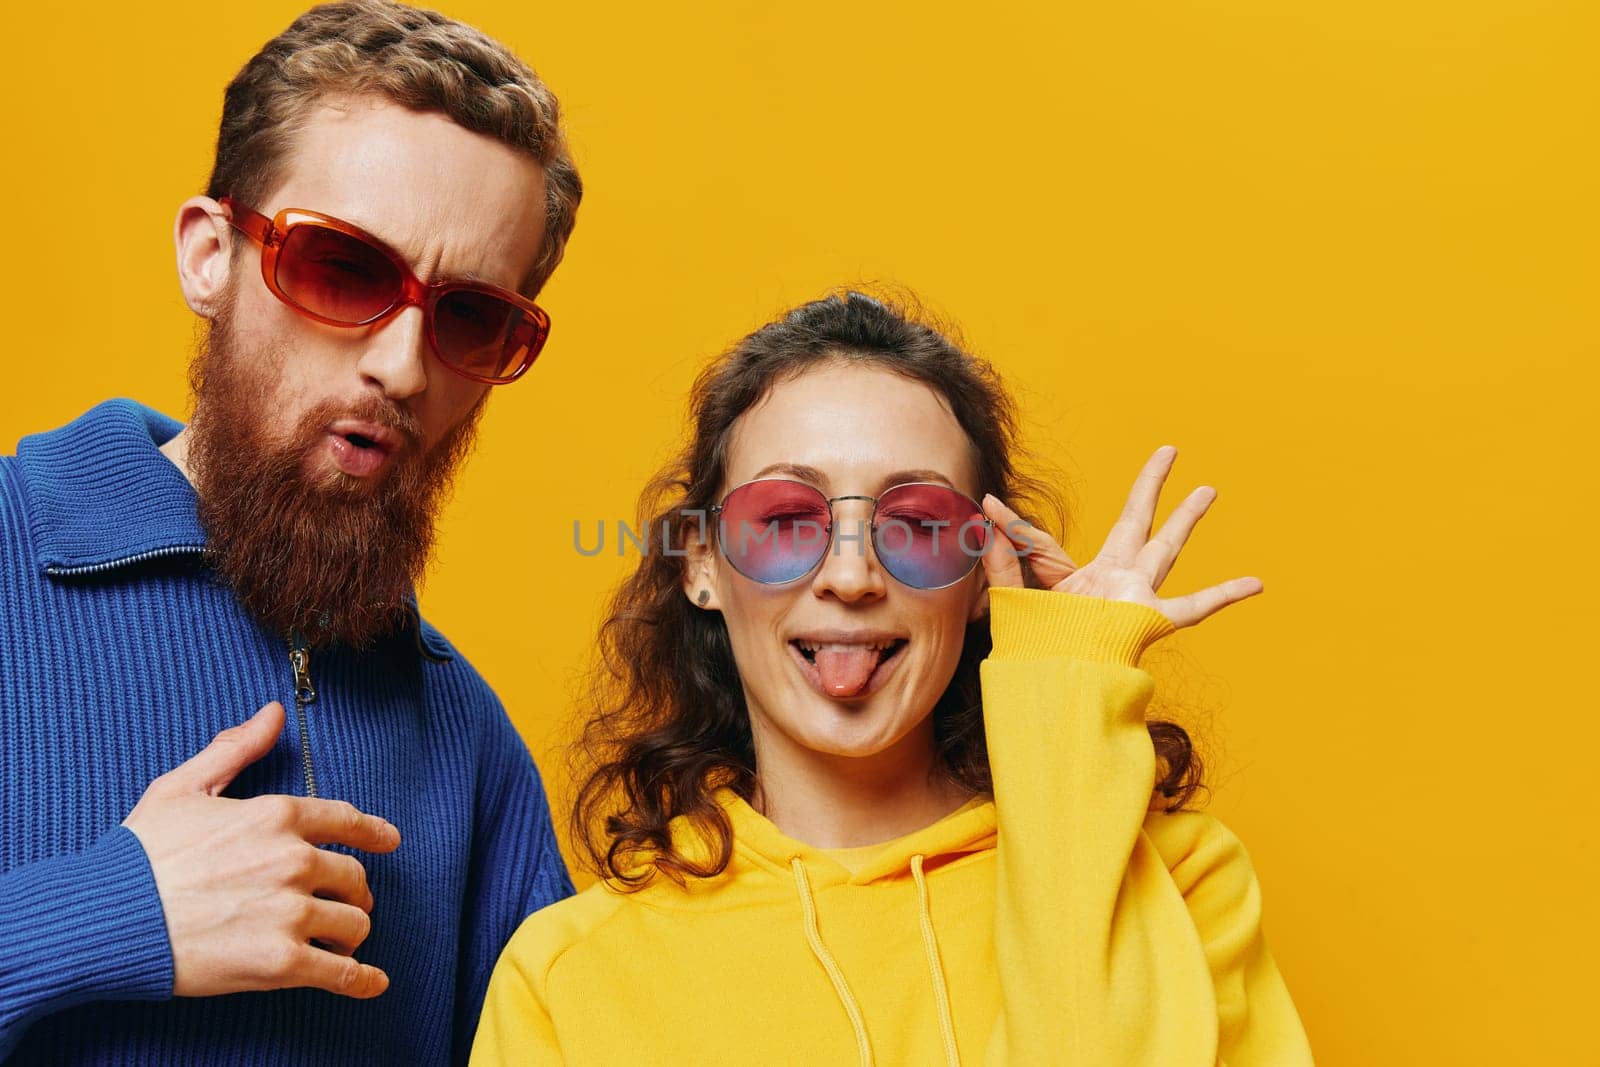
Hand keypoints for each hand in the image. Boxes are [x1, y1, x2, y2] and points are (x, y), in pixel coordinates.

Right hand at [122, 701, 401, 998]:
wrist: (107, 917)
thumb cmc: (138, 854)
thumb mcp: (183, 787)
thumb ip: (236, 749)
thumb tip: (273, 714)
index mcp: (276, 816)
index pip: (346, 821)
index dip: (374, 832)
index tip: (388, 839)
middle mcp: (293, 860)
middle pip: (353, 876)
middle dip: (352, 890)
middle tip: (344, 902)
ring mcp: (290, 912)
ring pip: (353, 922)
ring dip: (352, 931)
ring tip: (341, 939)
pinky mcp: (280, 962)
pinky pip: (341, 972)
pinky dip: (362, 980)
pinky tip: (371, 982)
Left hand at [979, 445, 1261, 628]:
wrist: (1054, 686)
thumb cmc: (1035, 652)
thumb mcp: (1011, 597)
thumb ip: (1005, 555)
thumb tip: (985, 507)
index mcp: (1075, 578)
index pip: (1045, 544)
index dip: (1012, 525)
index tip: (988, 503)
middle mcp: (1112, 579)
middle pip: (1136, 521)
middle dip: (1151, 487)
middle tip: (1168, 451)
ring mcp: (1136, 596)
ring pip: (1168, 547)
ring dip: (1188, 517)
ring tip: (1208, 489)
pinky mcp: (1151, 620)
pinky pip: (1194, 606)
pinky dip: (1226, 595)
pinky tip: (1256, 583)